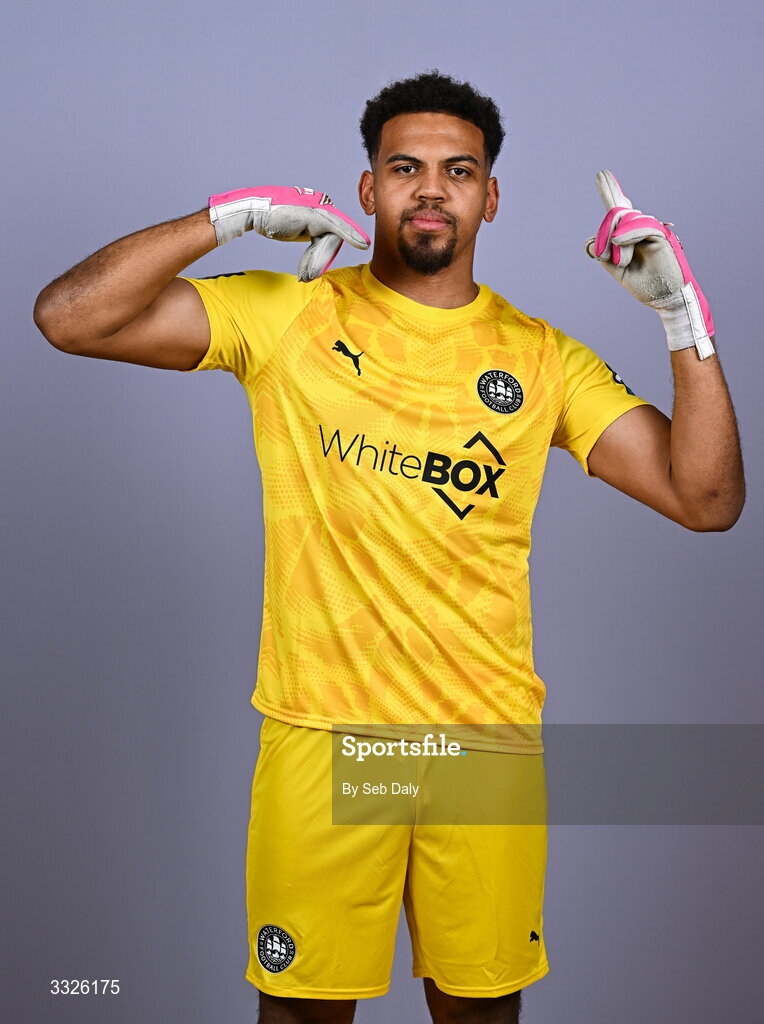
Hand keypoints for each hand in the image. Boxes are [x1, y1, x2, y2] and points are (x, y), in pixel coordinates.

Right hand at [208, 186, 370, 281]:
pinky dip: (350, 236)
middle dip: (320, 259)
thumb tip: (320, 252)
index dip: (325, 252)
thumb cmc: (271, 221)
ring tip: (306, 273)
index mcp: (318, 207)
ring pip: (332, 238)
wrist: (254, 211)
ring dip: (319, 260)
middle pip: (334, 236)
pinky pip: (337, 228)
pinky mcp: (316, 213)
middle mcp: (322, 204)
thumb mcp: (296, 230)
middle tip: (305, 275)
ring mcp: (319, 207)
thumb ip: (312, 236)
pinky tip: (363, 244)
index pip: (332, 232)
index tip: (323, 265)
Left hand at [584, 170, 714, 359]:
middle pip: (619, 210)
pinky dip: (627, 234)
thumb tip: (592, 241)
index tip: (602, 175)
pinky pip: (640, 228)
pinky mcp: (661, 236)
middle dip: (608, 194)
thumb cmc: (644, 285)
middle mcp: (640, 229)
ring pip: (626, 220)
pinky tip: (617, 241)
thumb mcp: (617, 270)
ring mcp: (651, 231)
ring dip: (614, 240)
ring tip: (620, 260)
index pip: (619, 212)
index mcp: (630, 236)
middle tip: (601, 184)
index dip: (611, 192)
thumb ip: (605, 255)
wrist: (664, 298)